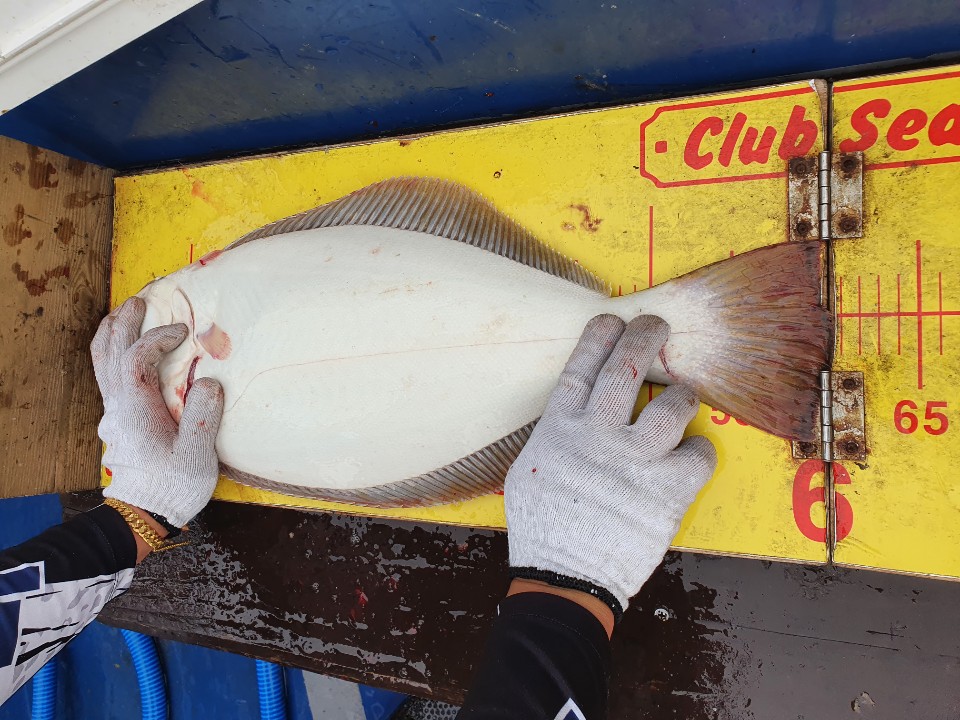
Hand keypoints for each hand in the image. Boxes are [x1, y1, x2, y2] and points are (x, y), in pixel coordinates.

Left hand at [92, 297, 223, 528]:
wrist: (142, 516)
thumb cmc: (172, 486)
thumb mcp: (196, 453)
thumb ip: (203, 415)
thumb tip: (210, 382)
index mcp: (137, 409)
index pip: (137, 358)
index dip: (157, 337)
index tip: (182, 332)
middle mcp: (119, 406)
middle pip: (109, 354)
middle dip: (122, 323)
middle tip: (139, 302)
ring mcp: (114, 415)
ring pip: (102, 366)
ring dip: (111, 337)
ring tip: (123, 318)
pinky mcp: (117, 424)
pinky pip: (108, 379)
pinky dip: (113, 356)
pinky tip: (128, 356)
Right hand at [505, 315, 716, 621]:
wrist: (565, 577)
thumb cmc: (544, 527)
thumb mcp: (530, 469)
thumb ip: (557, 436)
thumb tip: (576, 416)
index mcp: (560, 428)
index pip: (582, 366)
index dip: (599, 337)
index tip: (613, 319)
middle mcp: (597, 435)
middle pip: (627, 369)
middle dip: (646, 337)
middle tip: (658, 326)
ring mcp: (634, 461)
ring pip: (672, 406)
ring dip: (681, 397)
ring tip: (682, 398)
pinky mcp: (666, 490)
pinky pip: (699, 454)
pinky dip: (699, 453)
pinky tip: (690, 457)